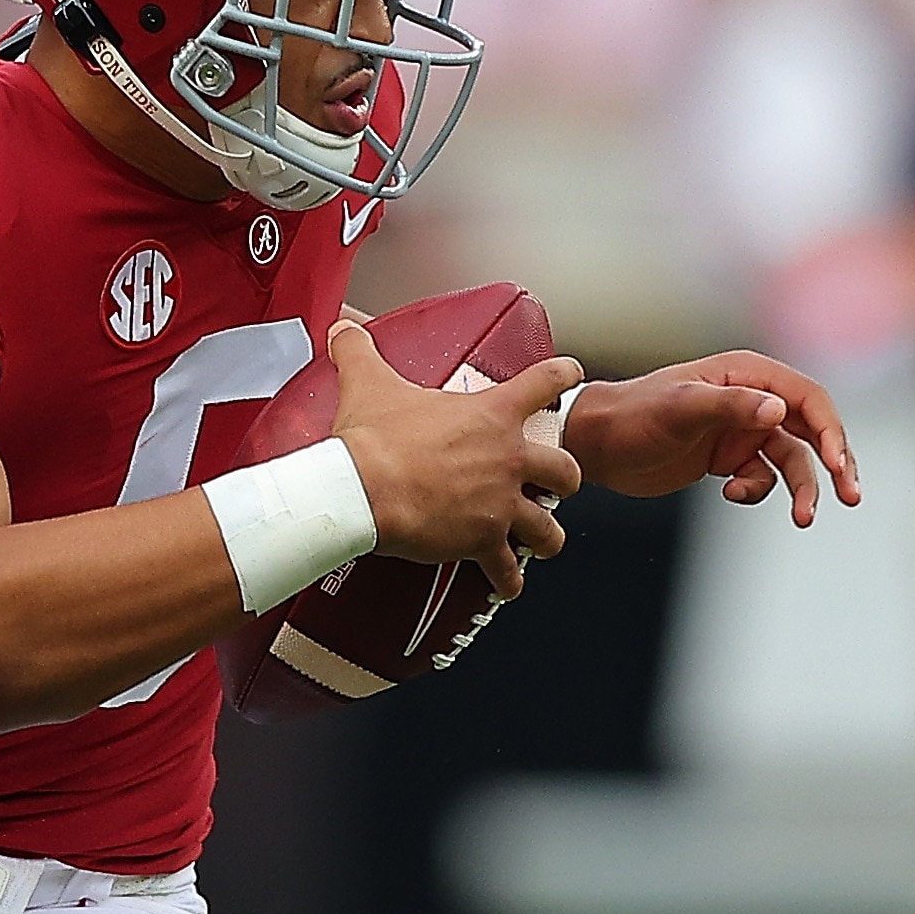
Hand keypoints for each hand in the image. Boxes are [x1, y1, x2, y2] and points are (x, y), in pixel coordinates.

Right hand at [328, 318, 585, 598]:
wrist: (360, 491)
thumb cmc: (372, 441)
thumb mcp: (368, 383)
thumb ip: (360, 352)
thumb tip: (344, 329)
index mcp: (492, 415)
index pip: (546, 381)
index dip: (563, 375)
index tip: (570, 375)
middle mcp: (509, 459)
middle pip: (565, 468)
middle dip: (564, 478)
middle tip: (553, 483)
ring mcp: (499, 504)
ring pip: (548, 527)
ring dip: (546, 536)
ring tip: (540, 542)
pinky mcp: (481, 541)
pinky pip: (506, 570)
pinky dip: (507, 581)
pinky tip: (505, 584)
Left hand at [563, 351, 864, 527]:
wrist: (595, 444)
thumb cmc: (633, 415)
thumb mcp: (680, 407)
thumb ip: (730, 406)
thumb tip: (780, 411)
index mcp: (748, 374)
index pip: (808, 398)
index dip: (830, 429)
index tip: (838, 463)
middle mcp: (752, 399)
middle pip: (813, 429)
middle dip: (835, 462)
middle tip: (850, 495)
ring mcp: (742, 429)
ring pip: (792, 459)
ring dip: (802, 488)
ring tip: (803, 518)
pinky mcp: (728, 457)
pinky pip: (762, 477)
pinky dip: (757, 490)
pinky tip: (731, 493)